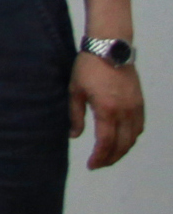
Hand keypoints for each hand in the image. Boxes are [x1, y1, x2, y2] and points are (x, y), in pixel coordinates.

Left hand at [73, 53, 143, 169]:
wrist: (110, 48)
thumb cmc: (88, 67)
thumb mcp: (75, 91)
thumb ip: (75, 116)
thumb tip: (74, 136)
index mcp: (107, 110)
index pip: (106, 142)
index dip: (99, 157)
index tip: (91, 165)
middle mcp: (125, 111)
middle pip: (122, 144)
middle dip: (111, 158)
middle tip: (98, 164)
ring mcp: (135, 107)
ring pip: (133, 137)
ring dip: (122, 150)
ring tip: (109, 155)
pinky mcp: (140, 102)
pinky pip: (139, 126)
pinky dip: (132, 137)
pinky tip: (122, 140)